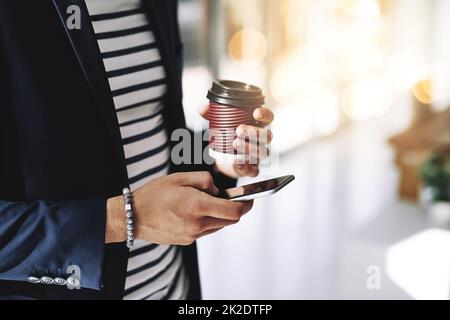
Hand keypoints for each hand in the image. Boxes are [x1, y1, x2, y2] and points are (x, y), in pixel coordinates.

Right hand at [105, 172, 252, 244]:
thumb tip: (217, 190)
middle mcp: (197, 223)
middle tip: (231, 198)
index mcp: (197, 205)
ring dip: (220, 215)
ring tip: (205, 203)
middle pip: (229, 220)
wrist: (133, 216)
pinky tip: (194, 211)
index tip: (251, 200)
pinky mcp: (187, 240)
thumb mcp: (180, 177)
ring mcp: (192, 235)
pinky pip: (206, 231)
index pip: (233, 211)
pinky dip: (207, 221)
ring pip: (218, 226)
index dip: (246, 205)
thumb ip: (204, 180)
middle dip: (234, 210)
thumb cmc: (155, 194)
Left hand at [200, 105, 273, 177]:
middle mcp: (261, 140)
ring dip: (250, 148)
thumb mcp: (220, 124)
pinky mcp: (253, 169)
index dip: (264, 115)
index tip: (255, 113)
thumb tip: (203, 109)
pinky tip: (236, 163)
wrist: (226, 159)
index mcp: (257, 126)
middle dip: (254, 132)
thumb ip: (212, 115)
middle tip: (239, 130)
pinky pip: (254, 170)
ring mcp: (258, 155)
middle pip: (267, 136)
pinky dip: (246, 167)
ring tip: (235, 144)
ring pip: (263, 152)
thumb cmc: (228, 138)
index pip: (268, 118)